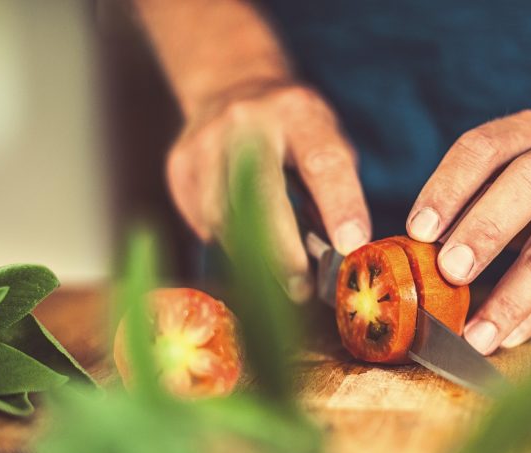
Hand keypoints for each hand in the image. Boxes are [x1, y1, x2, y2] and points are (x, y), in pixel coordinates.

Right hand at [167, 81, 370, 300]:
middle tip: (300, 288)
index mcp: (297, 112)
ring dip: (252, 256)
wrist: (231, 87)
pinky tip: (242, 240)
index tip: (350, 245)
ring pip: (224, 217)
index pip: (322, 162)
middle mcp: (246, 121)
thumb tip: (336, 250)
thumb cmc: (292, 127)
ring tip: (275, 277)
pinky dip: (227, 241)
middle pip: (262, 195)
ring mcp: (205, 141)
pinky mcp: (180, 164)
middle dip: (283, 250)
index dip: (339, 206)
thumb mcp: (324, 139)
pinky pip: (203, 221)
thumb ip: (333, 187)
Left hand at [406, 110, 530, 353]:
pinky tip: (506, 336)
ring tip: (475, 335)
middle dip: (485, 232)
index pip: (482, 150)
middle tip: (450, 272)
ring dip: (511, 297)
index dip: (448, 189)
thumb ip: (467, 198)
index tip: (418, 231)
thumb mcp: (507, 164)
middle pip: (529, 186)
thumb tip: (414, 254)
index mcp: (526, 131)